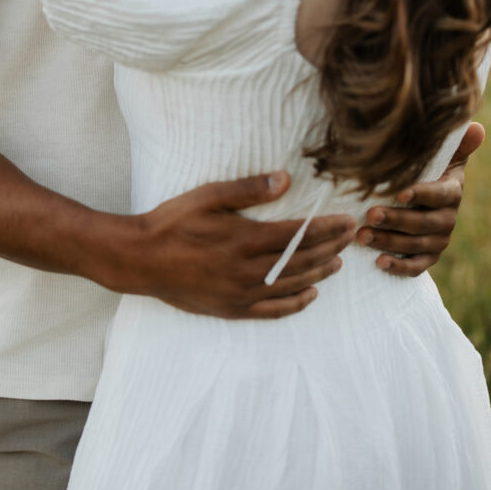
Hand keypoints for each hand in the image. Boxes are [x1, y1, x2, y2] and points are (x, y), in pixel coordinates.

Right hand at [110, 172, 355, 319]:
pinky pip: (273, 310)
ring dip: (319, 273)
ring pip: (292, 285)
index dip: (327, 228)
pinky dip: (295, 303)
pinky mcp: (232, 309)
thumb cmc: (173, 222)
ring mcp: (242, 294)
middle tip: (349, 237)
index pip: (299, 234)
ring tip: (338, 262)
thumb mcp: (208, 196)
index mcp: (246, 240)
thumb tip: (285, 179)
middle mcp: (249, 271)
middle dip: (330, 247)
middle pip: (302, 260)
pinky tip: (309, 294)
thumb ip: (248, 189)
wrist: (141, 260)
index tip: (346, 221)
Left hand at [355, 122, 484, 276]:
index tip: (400, 193)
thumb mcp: (441, 154)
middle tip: (370, 215)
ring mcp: (439, 240)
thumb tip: (477, 128)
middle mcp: (448, 218)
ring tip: (362, 236)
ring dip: (388, 241)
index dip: (422, 195)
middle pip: (424, 223)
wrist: (425, 197)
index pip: (440, 195)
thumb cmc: (427, 167)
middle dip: (396, 220)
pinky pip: (417, 266)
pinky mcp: (429, 257)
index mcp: (452, 191)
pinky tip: (379, 262)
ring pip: (416, 245)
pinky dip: (399, 267)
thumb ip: (456, 143)